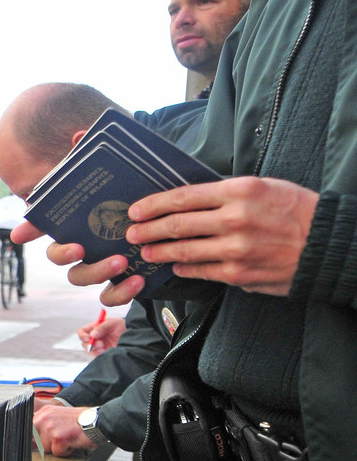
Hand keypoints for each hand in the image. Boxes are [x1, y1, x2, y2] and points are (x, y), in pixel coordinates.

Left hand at [34, 404, 94, 456]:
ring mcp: (51, 428)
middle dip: (47, 444)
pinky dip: (66, 451)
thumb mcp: (57, 417)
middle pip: (35, 442)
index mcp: (43, 413)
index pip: (28, 430)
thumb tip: (31, 439)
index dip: (34, 439)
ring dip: (58, 447)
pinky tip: (73, 441)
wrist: (97, 421)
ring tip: (68, 438)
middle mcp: (44, 418)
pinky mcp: (59, 438)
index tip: (38, 441)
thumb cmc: (80, 421)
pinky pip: (58, 453)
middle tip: (61, 437)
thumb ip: (43, 425)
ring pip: (46, 449)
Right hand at [78, 317, 125, 355]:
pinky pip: (96, 356)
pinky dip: (99, 355)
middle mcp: (94, 337)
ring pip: (89, 351)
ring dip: (95, 350)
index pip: (82, 331)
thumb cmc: (122, 326)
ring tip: (104, 348)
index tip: (89, 338)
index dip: (83, 335)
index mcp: (94, 328)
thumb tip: (92, 335)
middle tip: (101, 344)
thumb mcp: (113, 323)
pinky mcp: (103, 353)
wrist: (133, 335)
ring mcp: (99, 346)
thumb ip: (102, 327)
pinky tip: (106, 352)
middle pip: (84, 343)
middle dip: (90, 344)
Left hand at [125, 177, 318, 295]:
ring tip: (146, 252)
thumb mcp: (263, 187)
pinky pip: (201, 271)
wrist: (328, 244)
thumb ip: (225, 193)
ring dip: (159, 252)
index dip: (153, 205)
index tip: (135, 211)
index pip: (182, 197)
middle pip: (176, 225)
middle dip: (147, 231)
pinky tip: (175, 267)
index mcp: (239, 191)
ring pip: (183, 250)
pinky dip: (184, 268)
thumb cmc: (296, 210)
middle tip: (131, 234)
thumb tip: (188, 201)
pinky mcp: (239, 274)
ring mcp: (235, 249)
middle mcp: (234, 219)